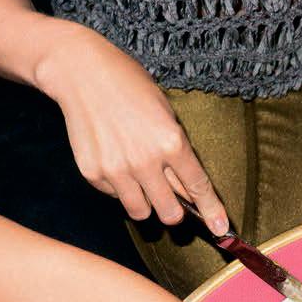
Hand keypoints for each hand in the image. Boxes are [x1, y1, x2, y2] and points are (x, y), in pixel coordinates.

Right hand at [35, 27, 229, 233]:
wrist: (81, 72)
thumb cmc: (129, 86)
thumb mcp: (165, 112)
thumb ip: (178, 152)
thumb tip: (188, 190)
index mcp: (171, 142)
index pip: (198, 188)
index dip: (212, 212)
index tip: (221, 230)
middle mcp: (145, 161)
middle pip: (170, 213)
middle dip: (174, 211)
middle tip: (170, 201)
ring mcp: (117, 170)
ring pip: (141, 212)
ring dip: (146, 203)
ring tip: (140, 180)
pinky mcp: (94, 173)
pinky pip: (115, 196)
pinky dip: (119, 187)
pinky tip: (114, 159)